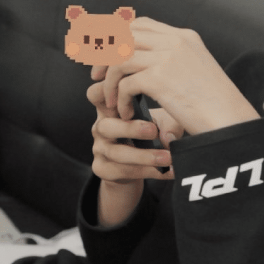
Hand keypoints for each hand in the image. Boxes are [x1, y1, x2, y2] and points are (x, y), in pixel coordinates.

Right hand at [87, 80, 179, 225]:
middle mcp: (101, 128)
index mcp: (110, 110)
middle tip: (154, 130)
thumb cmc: (149, 135)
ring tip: (168, 157)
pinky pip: (124, 172)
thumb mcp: (160, 123)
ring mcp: (99, 149)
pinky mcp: (103, 169)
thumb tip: (168, 138)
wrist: (140, 166)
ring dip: (144, 156)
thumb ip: (166, 124)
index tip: (123, 92)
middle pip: (106, 126)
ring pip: (117, 153)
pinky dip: (149, 172)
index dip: (104, 92)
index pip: (95, 94)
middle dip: (131, 129)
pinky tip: (168, 171)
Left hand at [91, 17, 258, 135]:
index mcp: (185, 38)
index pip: (141, 24)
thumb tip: (145, 66)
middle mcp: (175, 42)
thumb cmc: (217, 106)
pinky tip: (127, 113)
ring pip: (119, 59)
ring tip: (112, 102)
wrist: (231, 122)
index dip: (118, 36)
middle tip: (96, 76)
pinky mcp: (160, 78)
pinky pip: (124, 83)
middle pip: (124, 36)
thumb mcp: (198, 73)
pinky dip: (119, 100)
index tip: (106, 55)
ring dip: (109, 82)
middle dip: (104, 54)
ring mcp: (167, 58)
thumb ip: (175, 63)